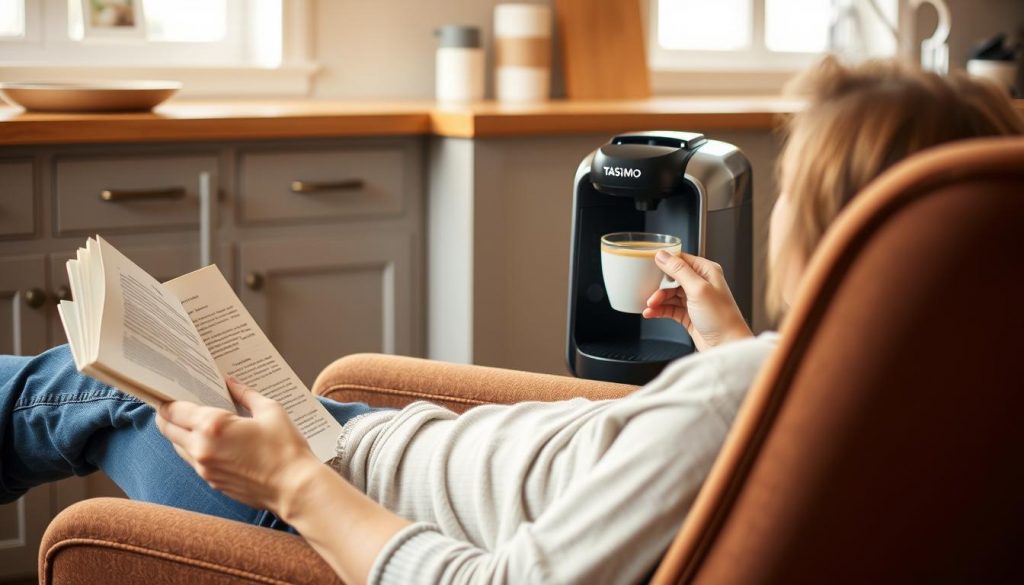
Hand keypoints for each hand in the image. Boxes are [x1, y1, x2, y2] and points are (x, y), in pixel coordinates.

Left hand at [155, 377, 319, 516]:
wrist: (295, 488)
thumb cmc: (286, 448)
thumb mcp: (270, 411)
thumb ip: (246, 394)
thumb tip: (231, 382)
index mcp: (213, 426)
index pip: (173, 410)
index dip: (168, 399)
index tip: (172, 391)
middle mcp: (201, 448)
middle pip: (167, 428)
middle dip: (167, 415)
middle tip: (177, 404)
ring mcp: (204, 469)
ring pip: (178, 446)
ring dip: (181, 433)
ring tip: (197, 422)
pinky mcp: (212, 482)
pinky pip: (194, 461)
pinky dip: (196, 449)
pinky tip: (213, 442)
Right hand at [643, 250, 752, 351]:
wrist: (726, 345)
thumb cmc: (721, 318)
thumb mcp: (698, 289)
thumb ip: (679, 270)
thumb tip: (663, 255)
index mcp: (707, 271)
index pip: (681, 260)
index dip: (665, 263)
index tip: (649, 266)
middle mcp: (701, 284)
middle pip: (672, 278)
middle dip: (659, 286)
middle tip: (651, 294)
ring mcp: (695, 300)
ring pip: (669, 295)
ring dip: (658, 300)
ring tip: (650, 306)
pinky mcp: (689, 315)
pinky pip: (670, 309)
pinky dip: (660, 310)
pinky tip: (652, 313)